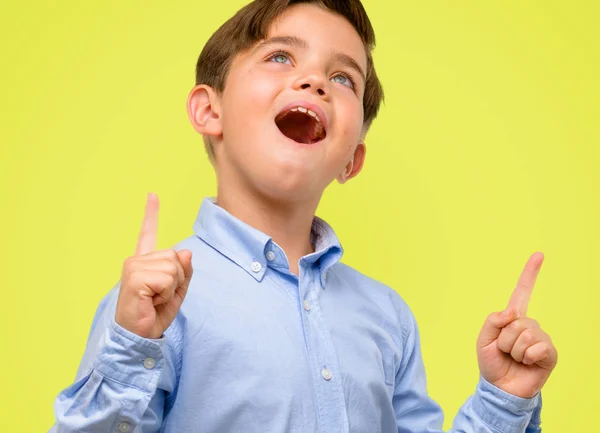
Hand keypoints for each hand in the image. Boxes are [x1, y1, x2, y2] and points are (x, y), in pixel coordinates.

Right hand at [115, 193, 192, 338]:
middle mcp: (136, 260)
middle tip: (159, 296)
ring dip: (172, 288)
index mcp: (144, 262)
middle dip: (177, 280)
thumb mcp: (177, 292)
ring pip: (174, 267)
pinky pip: (167, 278)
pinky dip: (167, 293)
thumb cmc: (154, 315)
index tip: (152, 195)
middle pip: (176, 257)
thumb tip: (185, 252)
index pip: (148, 234)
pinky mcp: (135, 277)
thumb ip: (184, 271)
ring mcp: (133, 267)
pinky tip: (151, 301)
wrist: (138, 337)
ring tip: (155, 300)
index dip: (151, 214)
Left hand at [476, 252, 557, 397]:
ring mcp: (540, 338)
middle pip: (516, 320)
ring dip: (513, 350)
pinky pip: (537, 347)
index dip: (530, 273)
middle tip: (504, 352)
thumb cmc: (492, 363)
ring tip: (514, 359)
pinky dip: (527, 357)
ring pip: (524, 334)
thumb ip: (493, 321)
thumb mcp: (483, 339)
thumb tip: (513, 312)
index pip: (522, 292)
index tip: (539, 255)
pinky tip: (527, 363)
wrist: (500, 388)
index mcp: (512, 318)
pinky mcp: (549, 353)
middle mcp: (529, 324)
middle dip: (504, 339)